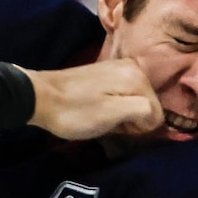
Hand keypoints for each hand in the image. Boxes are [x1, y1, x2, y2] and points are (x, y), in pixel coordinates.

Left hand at [25, 58, 162, 139]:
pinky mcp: (107, 73)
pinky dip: (117, 107)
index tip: (120, 130)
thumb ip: (143, 112)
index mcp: (138, 76)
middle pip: (148, 106)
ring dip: (124, 116)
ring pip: (136, 103)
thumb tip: (156, 117)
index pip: (157, 114)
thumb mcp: (112, 115)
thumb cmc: (75, 111)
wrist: (40, 97)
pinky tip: (100, 111)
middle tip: (111, 126)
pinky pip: (124, 96)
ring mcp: (120, 68)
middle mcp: (134, 67)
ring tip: (104, 119)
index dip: (140, 129)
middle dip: (134, 121)